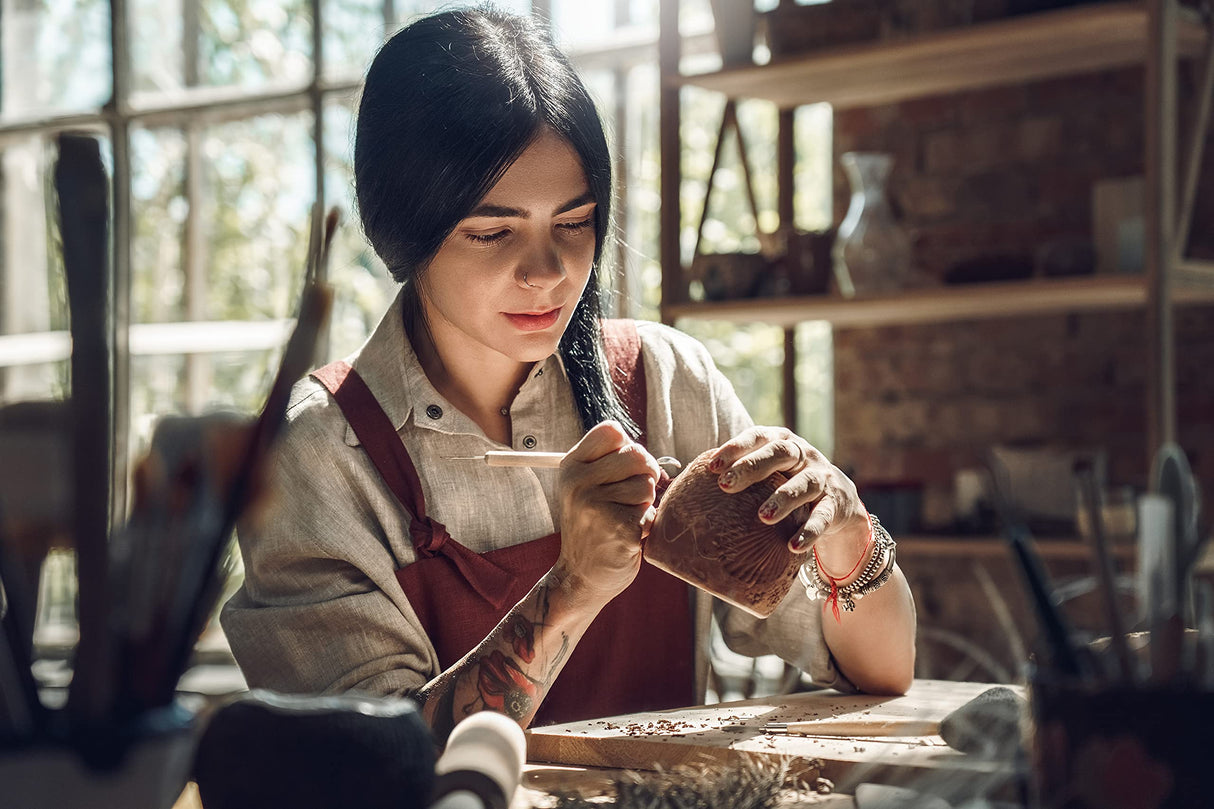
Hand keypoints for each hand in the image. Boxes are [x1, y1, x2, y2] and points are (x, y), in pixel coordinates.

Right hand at [555, 421, 660, 604]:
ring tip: (623, 519)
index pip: (611, 431)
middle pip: (637, 454)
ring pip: (646, 484)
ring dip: (644, 503)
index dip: (627, 447)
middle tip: (631, 498)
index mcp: (572, 467)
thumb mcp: (585, 488)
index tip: (624, 469)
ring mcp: (596, 505)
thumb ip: (608, 464)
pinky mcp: (618, 528)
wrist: (580, 577)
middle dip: (644, 475)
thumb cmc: (592, 527)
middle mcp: (579, 482)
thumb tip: (647, 453)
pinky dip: (645, 525)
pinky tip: (627, 536)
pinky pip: (650, 512)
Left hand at [709, 427, 868, 558]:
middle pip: (780, 453)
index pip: (758, 436)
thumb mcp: (769, 474)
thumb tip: (679, 488)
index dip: (736, 447)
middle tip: (726, 484)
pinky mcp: (835, 504)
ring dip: (783, 499)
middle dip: (752, 466)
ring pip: (804, 484)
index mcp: (782, 442)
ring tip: (762, 517)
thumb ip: (738, 474)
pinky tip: (793, 546)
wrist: (838, 503)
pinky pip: (823, 517)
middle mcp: (804, 455)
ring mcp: (822, 478)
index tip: (712, 466)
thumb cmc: (787, 485)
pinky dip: (810, 531)